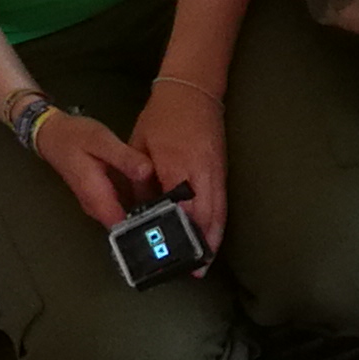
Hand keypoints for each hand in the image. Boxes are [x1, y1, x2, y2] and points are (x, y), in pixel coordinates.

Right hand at [29, 108, 159, 229]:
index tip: (169, 216)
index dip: (146, 224)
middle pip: (127, 225)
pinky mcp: (100, 198)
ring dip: (145, 212)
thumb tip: (147, 172)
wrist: (52, 135)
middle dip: (150, 219)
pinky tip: (153, 192)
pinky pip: (122, 207)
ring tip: (171, 201)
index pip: (123, 224)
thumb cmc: (75, 137)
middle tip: (176, 207)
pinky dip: (137, 203)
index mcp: (97, 196)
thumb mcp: (102, 141)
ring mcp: (97, 204)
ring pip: (125, 217)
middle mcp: (96, 206)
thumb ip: (124, 157)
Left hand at [129, 79, 227, 248]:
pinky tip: (213, 240)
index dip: (178, 227)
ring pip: (218, 210)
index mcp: (175, 160)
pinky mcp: (222, 171)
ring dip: (212, 238)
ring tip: (203, 264)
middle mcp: (200, 169)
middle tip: (191, 269)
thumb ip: (137, 177)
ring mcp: (215, 170)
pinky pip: (223, 203)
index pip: (179, 201)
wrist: (192, 90)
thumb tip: (135, 209)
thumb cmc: (160, 117)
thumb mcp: (138, 143)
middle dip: (199, 242)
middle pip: (204, 211)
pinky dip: (219, 224)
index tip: (171, 249)